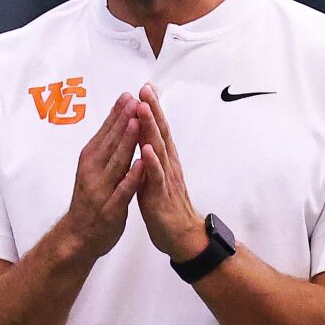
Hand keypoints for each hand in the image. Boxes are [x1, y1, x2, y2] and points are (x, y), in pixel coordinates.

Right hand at [53, 92, 144, 262]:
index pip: (105, 133)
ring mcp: (102, 189)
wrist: (78, 236)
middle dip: (123, 120)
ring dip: (126, 141)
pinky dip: (131, 176)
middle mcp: (94, 171)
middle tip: (134, 99)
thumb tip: (116, 122)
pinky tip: (141, 164)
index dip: (116, 114)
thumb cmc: (90, 200)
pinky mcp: (111, 208)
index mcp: (90, 160)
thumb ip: (105, 148)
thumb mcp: (93, 169)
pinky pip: (123, 190)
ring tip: (136, 122)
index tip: (128, 95)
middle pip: (111, 142)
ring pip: (116, 162)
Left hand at [132, 84, 206, 260]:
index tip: (145, 88)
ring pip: (158, 149)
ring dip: (151, 128)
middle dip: (152, 110)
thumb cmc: (167, 207)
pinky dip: (151, 162)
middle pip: (161, 132)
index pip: (159, 130)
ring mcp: (166, 179)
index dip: (152, 109)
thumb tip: (145, 140)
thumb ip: (153, 159)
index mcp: (165, 161)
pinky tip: (146, 149)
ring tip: (143, 108)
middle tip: (145, 88)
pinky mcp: (161, 195)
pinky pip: (156, 177)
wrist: (182, 236)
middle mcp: (168, 165)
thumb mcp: (157, 177)